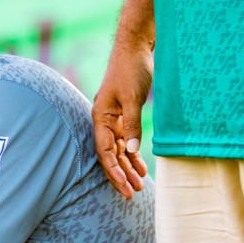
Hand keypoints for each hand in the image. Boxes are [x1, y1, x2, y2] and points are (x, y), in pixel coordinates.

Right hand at [92, 41, 153, 198]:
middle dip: (121, 175)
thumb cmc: (130, 69)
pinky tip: (142, 168)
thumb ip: (132, 124)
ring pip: (119, 151)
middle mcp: (105, 122)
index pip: (105, 152)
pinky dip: (134, 155)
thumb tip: (131, 150)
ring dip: (129, 168)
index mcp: (101, 118)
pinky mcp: (125, 117)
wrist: (134, 49)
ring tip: (140, 186)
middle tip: (132, 194)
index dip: (114, 171)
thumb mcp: (132, 98)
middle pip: (110, 156)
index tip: (125, 186)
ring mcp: (114, 121)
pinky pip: (127, 141)